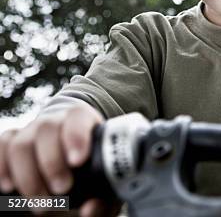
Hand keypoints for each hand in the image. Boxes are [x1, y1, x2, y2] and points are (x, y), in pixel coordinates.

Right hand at [0, 102, 120, 215]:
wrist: (74, 168)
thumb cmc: (94, 175)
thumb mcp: (105, 188)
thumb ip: (104, 201)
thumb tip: (91, 209)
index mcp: (85, 122)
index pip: (78, 116)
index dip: (76, 135)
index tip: (78, 161)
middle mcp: (56, 122)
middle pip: (47, 129)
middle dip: (52, 162)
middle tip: (62, 190)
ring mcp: (31, 131)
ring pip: (21, 143)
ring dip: (28, 174)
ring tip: (40, 202)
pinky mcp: (12, 143)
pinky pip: (2, 145)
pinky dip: (2, 166)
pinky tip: (9, 187)